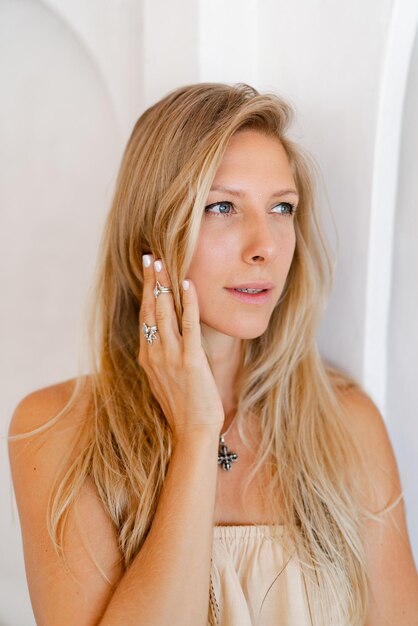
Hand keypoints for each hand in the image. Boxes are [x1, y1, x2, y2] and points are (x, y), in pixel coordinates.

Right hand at [138, 254, 224, 440]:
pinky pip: (189, 325)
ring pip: (163, 312)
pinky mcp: (190, 361)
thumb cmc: (183, 407)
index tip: (146, 271)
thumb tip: (165, 339)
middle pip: (149, 309)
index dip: (145, 292)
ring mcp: (170, 356)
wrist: (192, 432)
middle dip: (150, 281)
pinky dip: (188, 303)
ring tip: (164, 262)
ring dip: (163, 285)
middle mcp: (154, 353)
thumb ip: (162, 357)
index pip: (144, 316)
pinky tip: (188, 284)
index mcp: (148, 357)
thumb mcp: (165, 379)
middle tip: (151, 257)